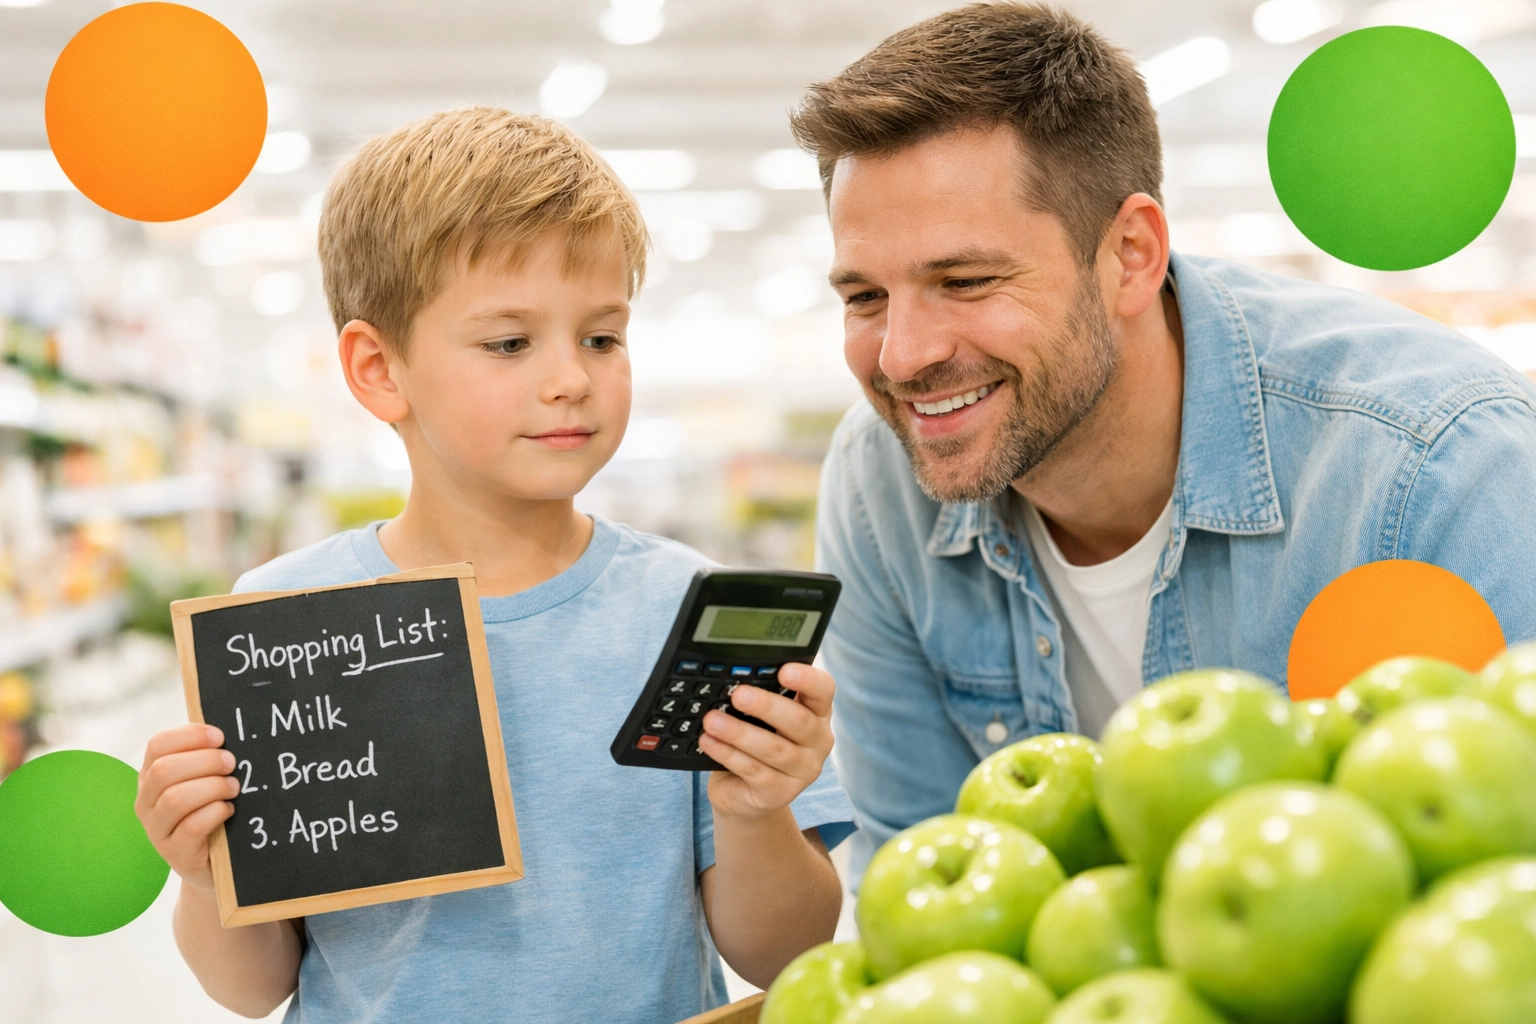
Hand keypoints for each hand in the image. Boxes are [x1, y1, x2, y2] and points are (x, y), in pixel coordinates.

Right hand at [135, 723, 238, 893]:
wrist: (216, 863)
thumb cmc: (213, 811)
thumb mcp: (204, 780)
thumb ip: (206, 758)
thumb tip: (226, 732)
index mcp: (151, 776)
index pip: (157, 745)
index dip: (190, 736)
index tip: (220, 736)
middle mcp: (146, 802)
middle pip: (164, 771)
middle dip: (205, 761)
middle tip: (232, 764)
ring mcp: (157, 830)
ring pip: (175, 799)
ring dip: (212, 787)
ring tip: (233, 788)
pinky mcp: (175, 854)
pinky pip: (192, 826)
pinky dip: (216, 812)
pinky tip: (228, 810)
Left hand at [700, 662, 834, 821]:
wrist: (744, 794)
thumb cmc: (756, 742)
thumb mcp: (762, 718)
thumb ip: (758, 698)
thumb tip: (731, 678)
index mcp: (818, 713)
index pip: (823, 690)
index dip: (807, 679)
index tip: (784, 671)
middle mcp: (818, 741)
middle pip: (799, 721)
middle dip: (766, 706)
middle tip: (738, 695)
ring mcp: (804, 771)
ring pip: (773, 749)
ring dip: (739, 732)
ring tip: (712, 720)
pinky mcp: (781, 794)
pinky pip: (754, 771)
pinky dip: (728, 754)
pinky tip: (709, 742)